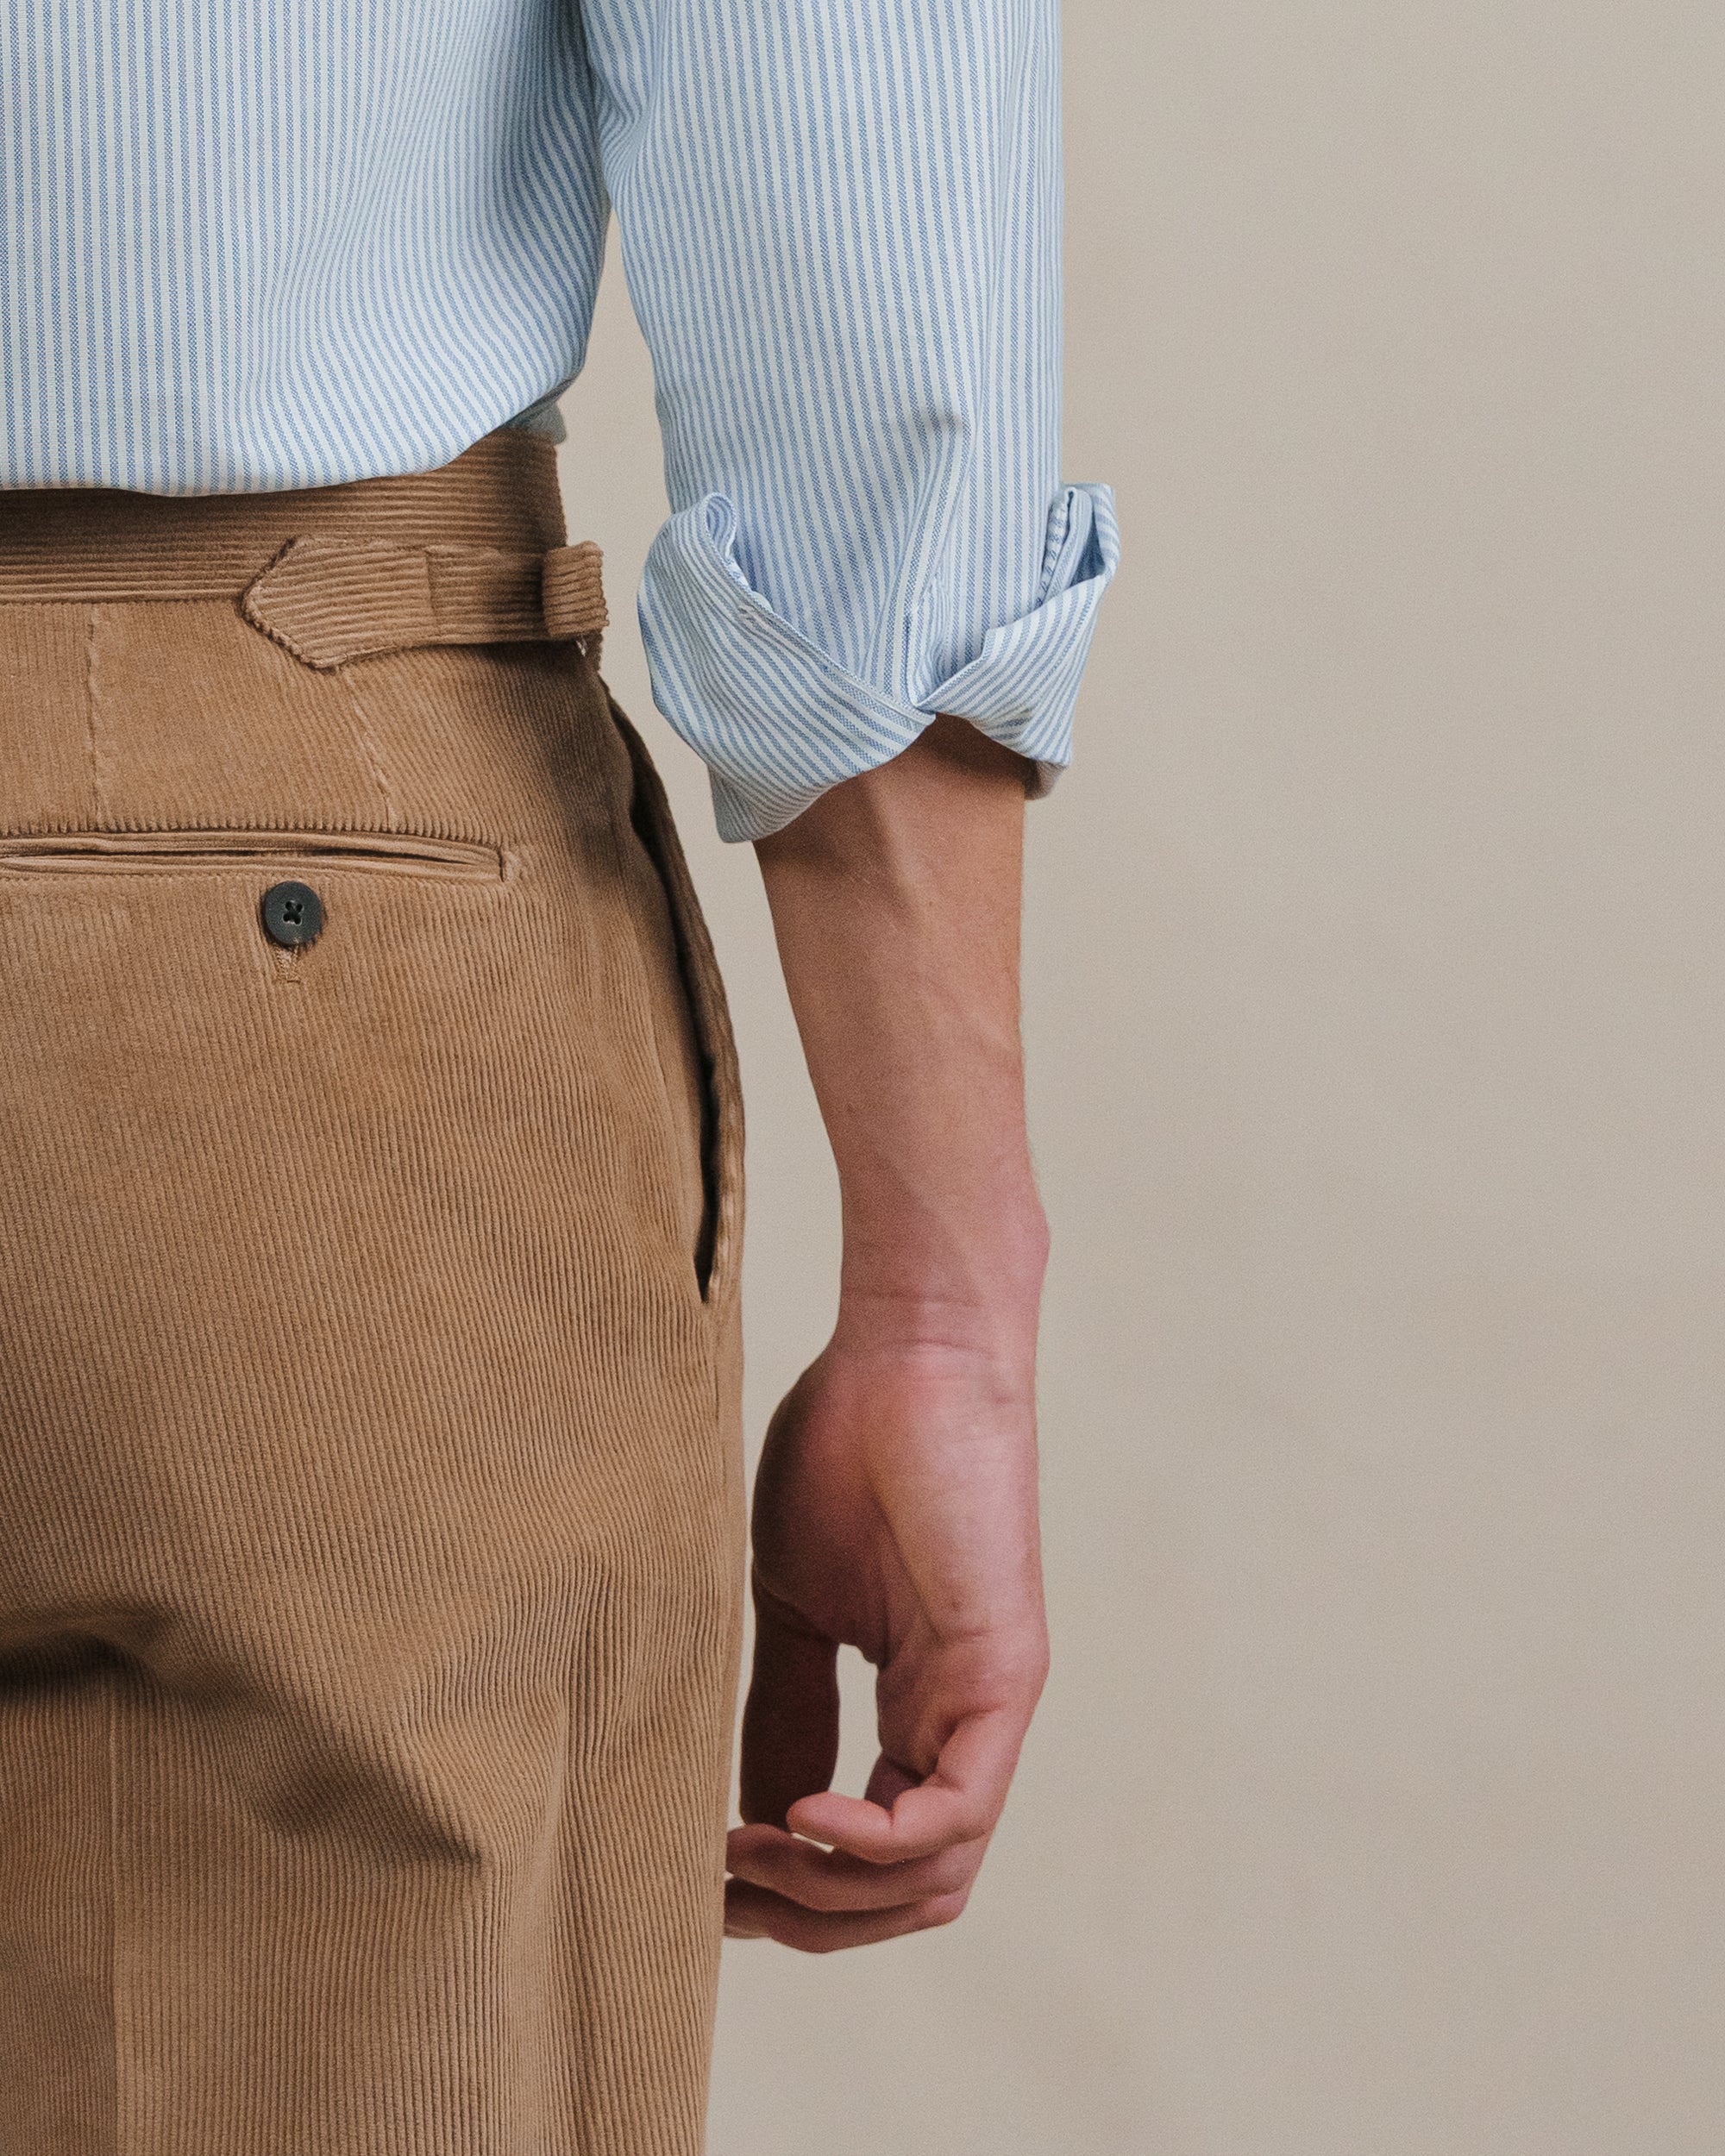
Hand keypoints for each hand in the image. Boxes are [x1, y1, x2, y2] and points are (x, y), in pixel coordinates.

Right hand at [725, 1284, 1048, 1952]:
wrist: (903, 1354)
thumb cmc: (847, 1450)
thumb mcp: (792, 1606)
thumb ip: (783, 1710)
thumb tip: (754, 1819)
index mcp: (918, 1711)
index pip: (874, 1856)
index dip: (791, 1890)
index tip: (704, 1877)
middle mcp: (963, 1725)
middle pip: (909, 1894)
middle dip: (809, 1916)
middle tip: (721, 1889)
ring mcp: (988, 1707)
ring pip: (935, 1876)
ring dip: (829, 1891)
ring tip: (747, 1850)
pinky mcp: (1002, 1677)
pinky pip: (955, 1814)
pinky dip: (873, 1845)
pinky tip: (798, 1819)